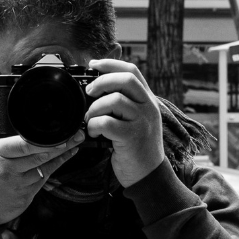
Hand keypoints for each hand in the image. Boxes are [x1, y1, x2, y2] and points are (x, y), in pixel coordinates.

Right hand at [0, 131, 84, 224]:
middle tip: (77, 135)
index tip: (58, 133)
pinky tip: (63, 159)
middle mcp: (7, 169)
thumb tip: (8, 122)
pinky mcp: (25, 197)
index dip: (42, 140)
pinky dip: (54, 168)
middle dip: (61, 144)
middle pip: (39, 155)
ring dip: (61, 156)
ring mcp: (18, 185)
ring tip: (75, 144)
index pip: (21, 145)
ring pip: (45, 167)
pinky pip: (43, 179)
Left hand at [85, 59, 164, 187]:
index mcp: (148, 100)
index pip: (132, 71)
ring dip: (94, 109)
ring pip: (114, 100)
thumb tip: (96, 89)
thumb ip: (124, 104)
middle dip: (102, 82)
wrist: (149, 175)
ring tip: (90, 120)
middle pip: (126, 79)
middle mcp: (148, 107)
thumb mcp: (136, 120)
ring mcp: (142, 121)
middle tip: (89, 92)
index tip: (93, 64)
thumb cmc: (137, 148)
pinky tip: (94, 134)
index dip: (111, 63)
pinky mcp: (132, 137)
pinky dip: (94, 126)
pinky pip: (106, 122)